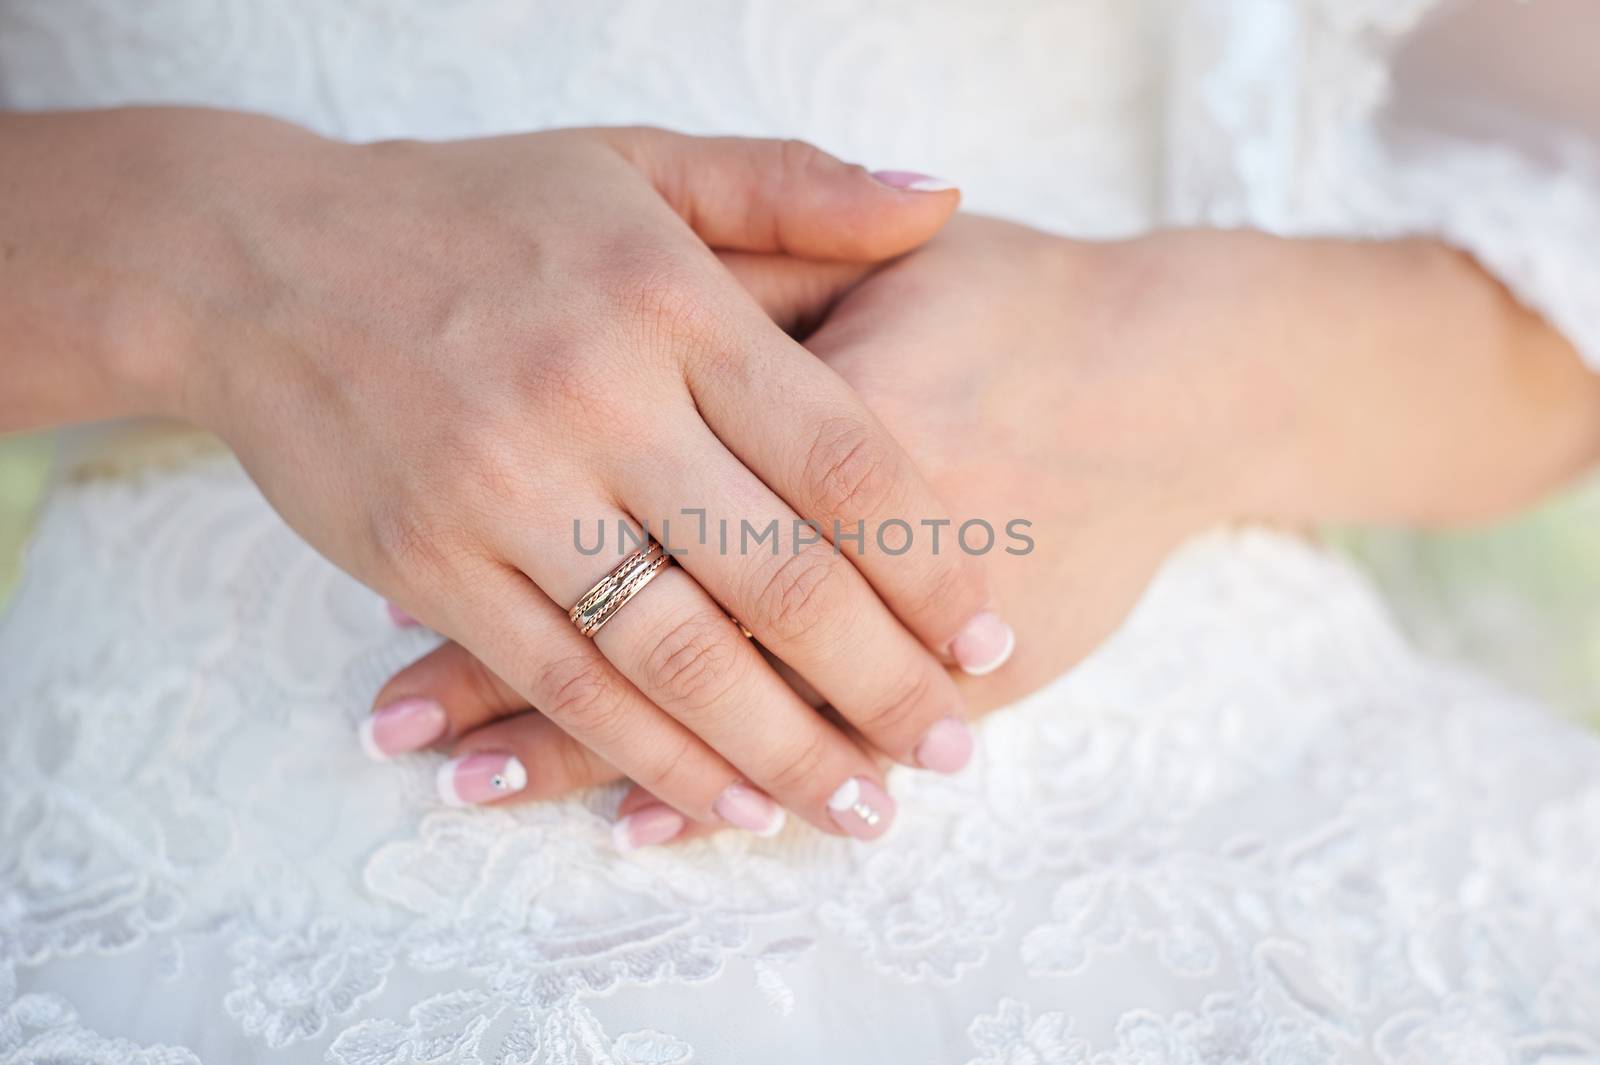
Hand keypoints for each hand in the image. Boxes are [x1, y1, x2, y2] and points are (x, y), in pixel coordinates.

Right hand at [21, 108, 1018, 840]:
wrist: (256, 257)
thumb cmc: (472, 211)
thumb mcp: (638, 163)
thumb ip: (794, 188)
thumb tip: (938, 199)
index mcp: (670, 303)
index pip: (840, 457)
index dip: (930, 562)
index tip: (990, 637)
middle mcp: (597, 400)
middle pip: (775, 576)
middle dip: (881, 682)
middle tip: (953, 750)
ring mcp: (507, 490)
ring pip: (675, 655)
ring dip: (781, 751)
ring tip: (863, 808)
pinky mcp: (431, 561)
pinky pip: (564, 682)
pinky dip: (651, 757)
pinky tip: (723, 803)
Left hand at [372, 215, 1599, 847]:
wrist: (1173, 382)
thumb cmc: (1013, 308)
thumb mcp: (884, 261)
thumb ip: (759, 277)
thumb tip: (597, 336)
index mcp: (815, 409)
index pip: (625, 503)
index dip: (506, 543)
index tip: (400, 594)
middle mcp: (846, 532)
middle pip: (646, 615)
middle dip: (509, 682)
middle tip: (398, 725)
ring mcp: (905, 617)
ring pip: (718, 699)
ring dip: (585, 752)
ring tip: (471, 782)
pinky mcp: (958, 673)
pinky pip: (814, 738)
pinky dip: (722, 780)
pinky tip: (644, 815)